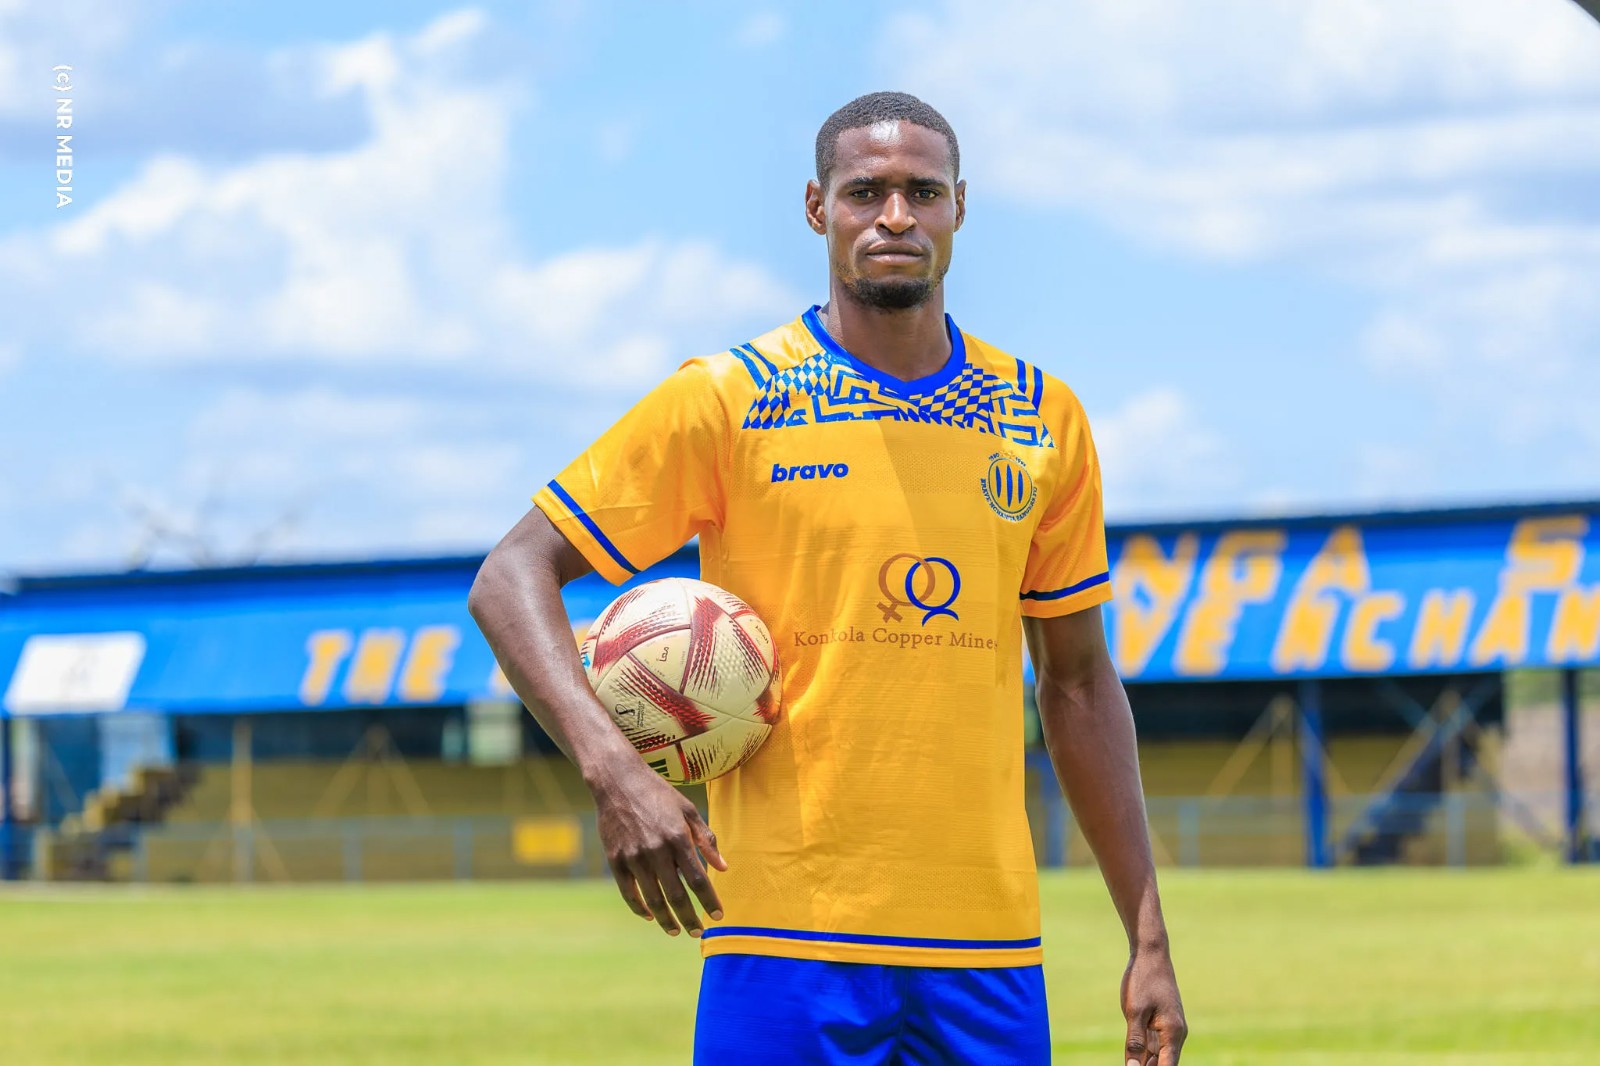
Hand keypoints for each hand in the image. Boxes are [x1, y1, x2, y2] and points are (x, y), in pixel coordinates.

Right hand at [590, 754, 726, 937]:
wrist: (618, 781)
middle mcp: (656, 850)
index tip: (718, 917)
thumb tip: (723, 867)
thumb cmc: (658, 794)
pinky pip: (629, 892)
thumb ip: (706, 839)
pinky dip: (640, 908)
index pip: (698, 879)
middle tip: (698, 933)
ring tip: (676, 931)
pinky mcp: (615, 859)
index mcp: (678, 837)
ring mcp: (634, 856)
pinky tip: (650, 915)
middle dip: (690, 918)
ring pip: (653, 899)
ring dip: (666, 920)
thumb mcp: (687, 810)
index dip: (710, 901)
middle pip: (677, 895)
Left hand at [1121, 946, 1185, 1064]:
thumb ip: (1134, 1042)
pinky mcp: (1162, 1022)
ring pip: (1158, 1055)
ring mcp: (1169, 1028)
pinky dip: (1145, 1052)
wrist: (1151, 954)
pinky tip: (1133, 1058)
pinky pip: (1154, 1044)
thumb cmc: (1143, 980)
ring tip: (1130, 1064)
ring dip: (1146, 1063)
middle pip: (1163, 1063)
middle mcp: (1175, 1034)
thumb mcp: (1134, 1012)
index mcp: (1173, 1033)